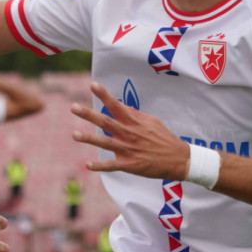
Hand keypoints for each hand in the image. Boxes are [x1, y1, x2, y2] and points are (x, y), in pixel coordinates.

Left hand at [70, 81, 189, 179]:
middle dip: (89, 114)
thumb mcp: (152, 121)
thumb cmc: (163, 138)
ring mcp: (129, 150)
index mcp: (134, 122)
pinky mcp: (130, 165)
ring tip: (74, 134)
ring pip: (105, 143)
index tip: (92, 85)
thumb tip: (120, 106)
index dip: (104, 95)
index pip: (116, 105)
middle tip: (73, 107)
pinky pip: (112, 166)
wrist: (179, 159)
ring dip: (89, 139)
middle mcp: (129, 134)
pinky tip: (88, 165)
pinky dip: (100, 166)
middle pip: (106, 122)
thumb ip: (134, 114)